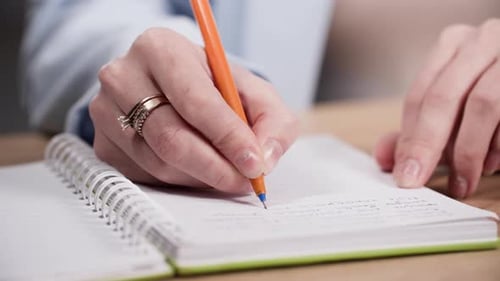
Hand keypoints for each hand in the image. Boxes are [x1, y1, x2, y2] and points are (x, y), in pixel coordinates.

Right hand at [89, 28, 297, 192]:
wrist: (168, 87)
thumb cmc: (212, 87)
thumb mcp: (250, 90)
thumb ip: (271, 119)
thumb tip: (264, 158)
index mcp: (160, 49)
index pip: (195, 100)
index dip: (228, 136)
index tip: (254, 164)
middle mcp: (123, 77)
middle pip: (171, 138)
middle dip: (216, 167)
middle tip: (245, 181)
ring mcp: (106, 113)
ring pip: (159, 163)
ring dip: (200, 177)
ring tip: (226, 172)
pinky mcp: (103, 145)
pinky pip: (146, 177)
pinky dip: (180, 181)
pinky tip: (196, 169)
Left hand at [374, 19, 499, 197]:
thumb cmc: (491, 92)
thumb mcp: (452, 107)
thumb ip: (416, 130)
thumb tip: (383, 159)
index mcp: (452, 45)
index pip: (419, 96)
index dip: (409, 139)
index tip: (404, 175)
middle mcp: (480, 41)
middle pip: (443, 98)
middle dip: (427, 146)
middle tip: (420, 181)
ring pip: (482, 104)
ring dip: (469, 151)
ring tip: (463, 182)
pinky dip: (499, 144)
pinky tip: (492, 163)